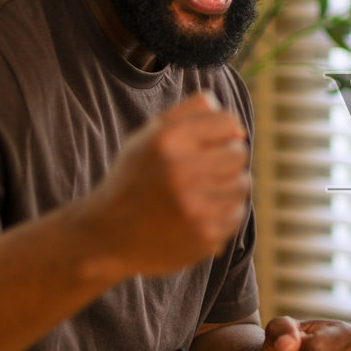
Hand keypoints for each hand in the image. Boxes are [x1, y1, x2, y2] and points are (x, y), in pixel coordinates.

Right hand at [79, 93, 251, 278]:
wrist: (107, 238)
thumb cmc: (133, 180)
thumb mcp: (147, 138)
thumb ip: (187, 113)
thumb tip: (229, 114)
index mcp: (166, 141)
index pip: (227, 122)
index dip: (224, 130)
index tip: (214, 141)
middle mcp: (180, 171)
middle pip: (238, 153)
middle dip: (226, 158)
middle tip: (202, 170)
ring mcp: (194, 206)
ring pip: (242, 184)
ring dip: (227, 186)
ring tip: (199, 192)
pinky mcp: (205, 234)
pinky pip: (237, 213)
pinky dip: (223, 213)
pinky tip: (198, 214)